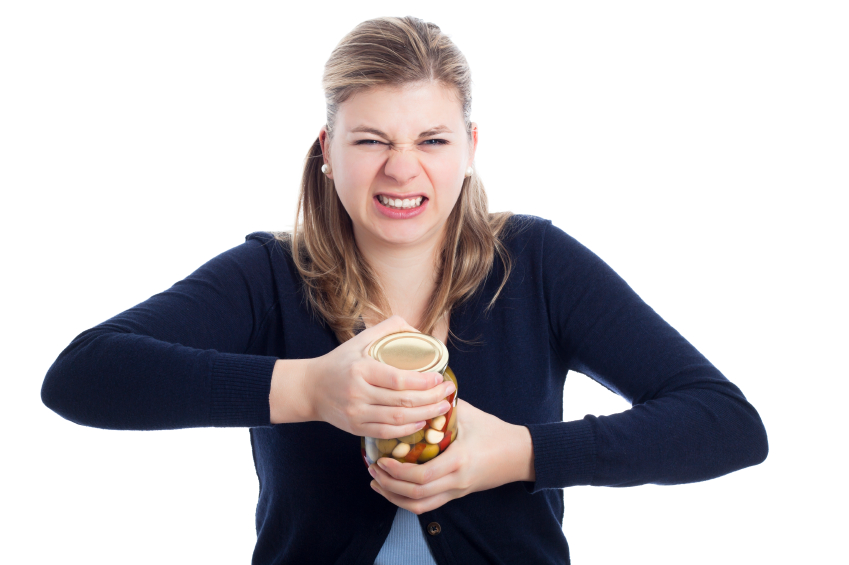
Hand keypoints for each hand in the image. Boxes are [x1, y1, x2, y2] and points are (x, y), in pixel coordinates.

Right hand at [302, 315, 455, 437]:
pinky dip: (408, 429)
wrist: (310, 389)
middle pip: (402, 401)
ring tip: (442, 407)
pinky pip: (387, 431)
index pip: (398, 379)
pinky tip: (422, 422)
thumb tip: (418, 331)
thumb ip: (389, 328)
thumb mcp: (360, 339)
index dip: (423, 382)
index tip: (439, 378)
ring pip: (398, 419)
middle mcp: (358, 393)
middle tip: (448, 392)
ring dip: (425, 415)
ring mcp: (356, 413)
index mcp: (361, 369)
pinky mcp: (356, 428)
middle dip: (431, 398)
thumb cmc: (340, 361)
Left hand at [367, 399, 535, 513]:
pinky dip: (407, 500)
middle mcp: (456, 481)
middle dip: (389, 485)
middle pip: (416, 495)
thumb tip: (418, 390)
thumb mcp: (469, 414)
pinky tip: (394, 489)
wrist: (519, 454)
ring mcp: (456, 491)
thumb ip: (443, 405)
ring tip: (377, 482)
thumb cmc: (494, 431)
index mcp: (458, 461)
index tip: (381, 460)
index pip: (422, 477)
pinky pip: (428, 505)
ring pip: (420, 506)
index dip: (397, 472)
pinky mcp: (456, 495)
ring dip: (394, 497)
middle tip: (372, 469)